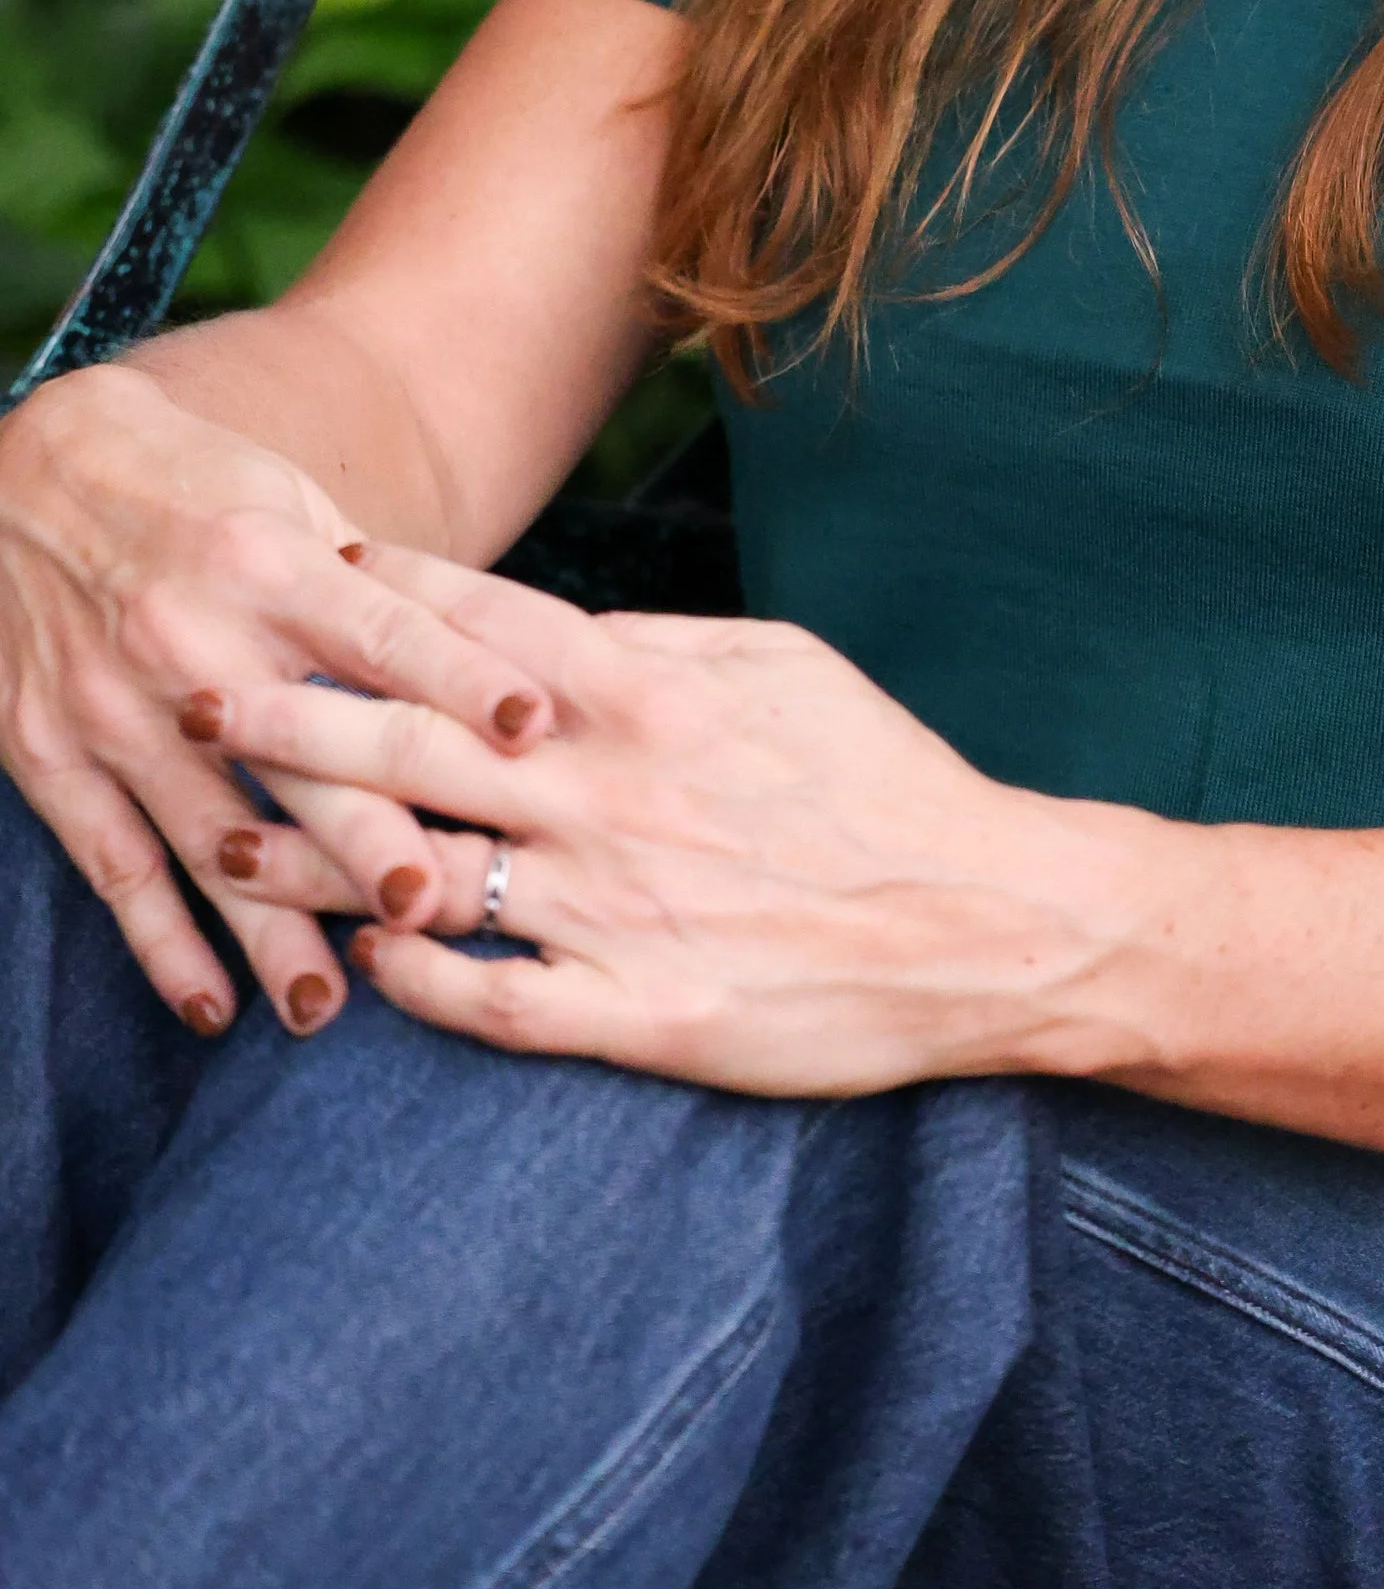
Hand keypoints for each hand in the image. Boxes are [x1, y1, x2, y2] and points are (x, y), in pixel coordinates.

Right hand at [0, 363, 554, 1038]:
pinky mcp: (52, 754)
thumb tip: (497, 661)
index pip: (382, 632)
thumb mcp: (289, 501)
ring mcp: (116, 706)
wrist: (23, 477)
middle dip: (365, 835)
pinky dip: (162, 943)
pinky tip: (213, 1006)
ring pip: (208, 836)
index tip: (533, 726)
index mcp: (268, 562)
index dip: (460, 677)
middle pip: (298, 755)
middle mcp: (192, 639)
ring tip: (328, 1006)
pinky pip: (115, 865)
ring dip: (269, 927)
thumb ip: (376, 590)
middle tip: (435, 908)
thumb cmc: (193, 487)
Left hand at [180, 545, 1136, 1094]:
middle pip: (417, 742)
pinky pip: (495, 1001)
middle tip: (196, 688)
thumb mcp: (783, 664)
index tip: (290, 577)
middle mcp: (616, 792)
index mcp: (651, 694)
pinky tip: (360, 964)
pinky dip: (416, 981)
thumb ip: (659, 642)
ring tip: (225, 834)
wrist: (982, 922)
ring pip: (431, 873)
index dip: (375, 602)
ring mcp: (622, 906)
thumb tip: (555, 628)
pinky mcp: (643, 1012)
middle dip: (295, 712)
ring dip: (317, 856)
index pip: (480, 632)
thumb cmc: (882, 780)